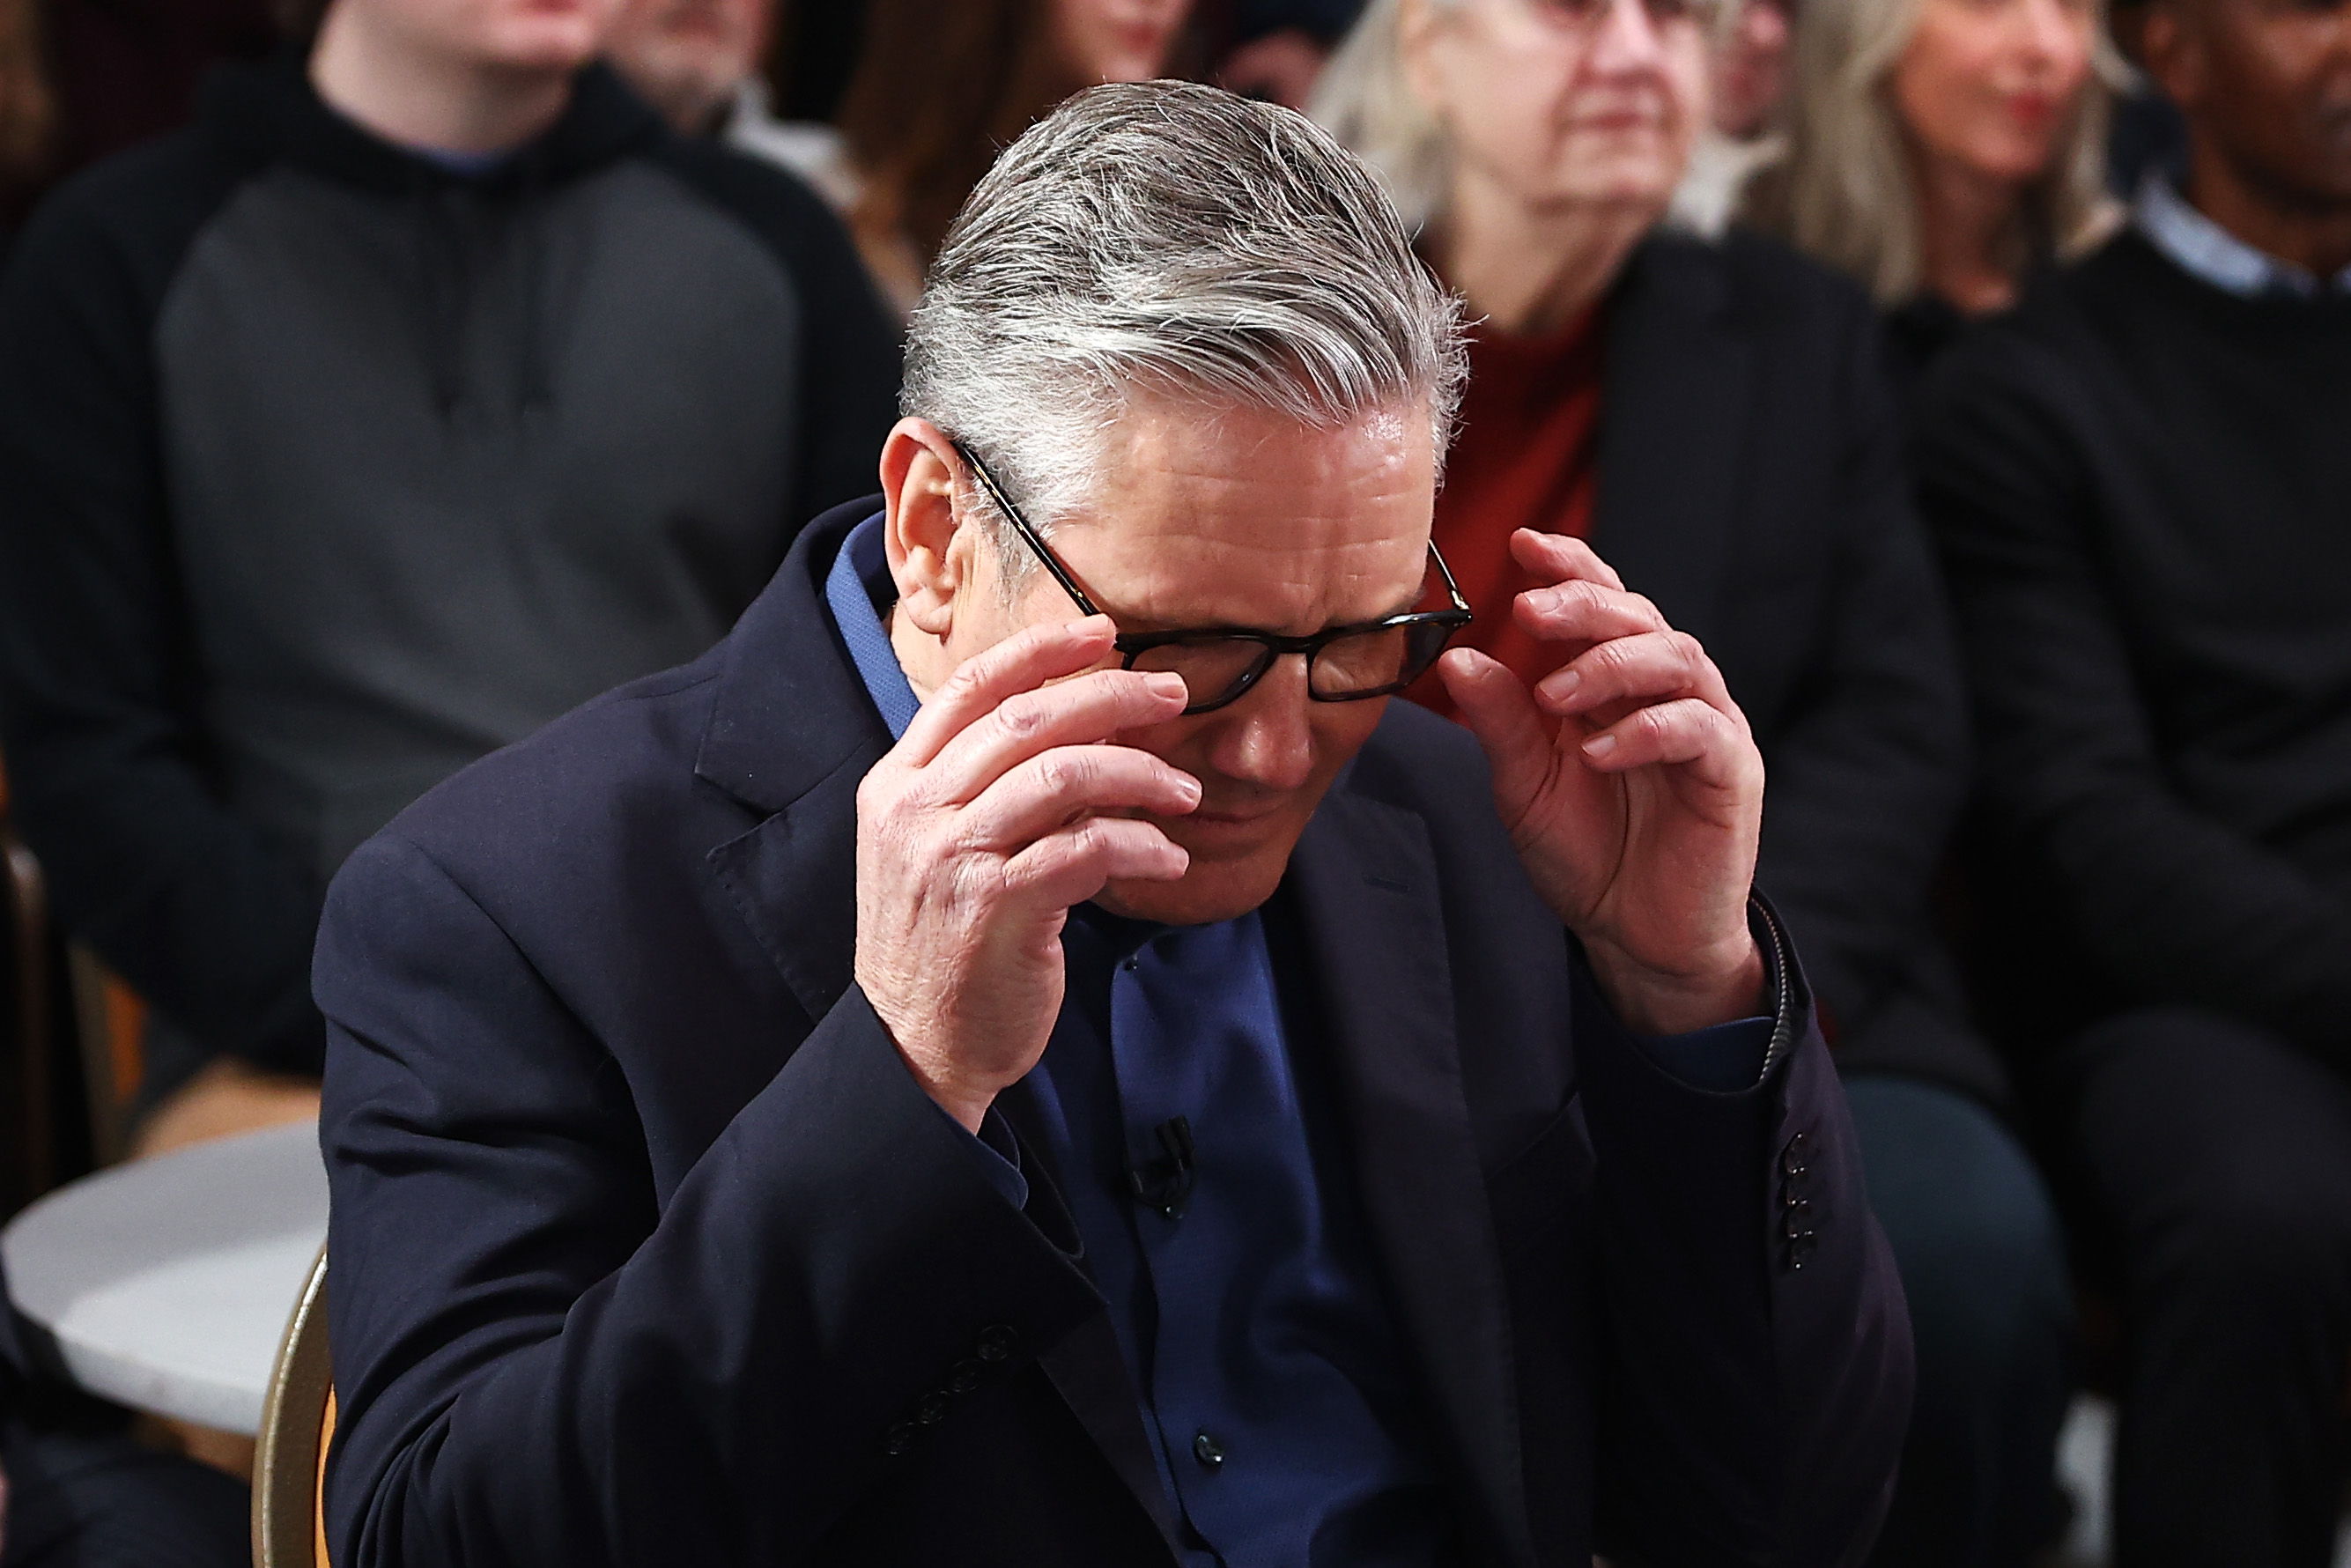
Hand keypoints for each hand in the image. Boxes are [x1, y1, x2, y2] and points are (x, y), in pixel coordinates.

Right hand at [854, 616, 1200, 1129]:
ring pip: (1064, 774)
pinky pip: (1087, 848)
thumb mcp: (939, 853)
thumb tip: (1082, 738)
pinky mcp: (997, 906)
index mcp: (898, 784)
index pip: (971, 686)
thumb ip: (987, 791)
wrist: (915, 1048)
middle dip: (1111, 695)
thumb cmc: (943, 948)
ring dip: (1140, 774)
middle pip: (1028, 718)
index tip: (1101, 632)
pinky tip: (1168, 857)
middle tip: (1171, 694)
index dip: (1041, 649)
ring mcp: (952, 856)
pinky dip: (1139, 845)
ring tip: (1184, 791)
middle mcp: (917, 810)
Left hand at [1440, 529, 1766, 1034]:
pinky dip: (1647, 730)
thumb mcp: (1523, 786)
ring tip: (1556, 694)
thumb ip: (1501, 723)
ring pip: (1678, 658)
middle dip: (1583, 605)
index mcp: (1613, 683)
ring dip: (1612, 665)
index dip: (1570, 567)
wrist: (1634, 934)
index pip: (1601, 604)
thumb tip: (1458, 658)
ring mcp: (1704, 727)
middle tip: (1528, 611)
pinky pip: (1700, 729)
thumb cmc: (1586, 853)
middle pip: (1639, 617)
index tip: (1521, 544)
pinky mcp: (1729, 773)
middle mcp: (1664, 692)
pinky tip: (1600, 750)